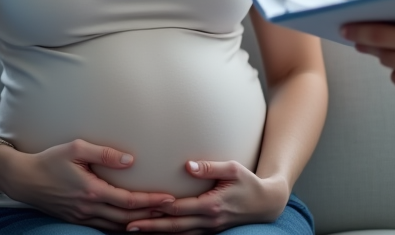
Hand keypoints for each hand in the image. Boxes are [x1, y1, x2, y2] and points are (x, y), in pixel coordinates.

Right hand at [0, 139, 174, 229]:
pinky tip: (131, 223)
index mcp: (91, 191)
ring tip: (158, 219)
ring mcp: (82, 217)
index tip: (169, 199)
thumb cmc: (49, 160)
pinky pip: (104, 228)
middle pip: (127, 218)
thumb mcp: (76, 148)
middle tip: (173, 211)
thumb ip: (104, 153)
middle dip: (151, 216)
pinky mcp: (76, 219)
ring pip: (116, 227)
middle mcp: (88, 208)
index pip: (128, 201)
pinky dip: (120, 227)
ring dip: (138, 224)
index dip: (150, 201)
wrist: (23, 179)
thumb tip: (130, 161)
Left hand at [125, 160, 288, 234]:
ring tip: (136, 231)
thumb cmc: (249, 182)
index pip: (180, 207)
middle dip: (151, 226)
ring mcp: (210, 229)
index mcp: (212, 205)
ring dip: (157, 233)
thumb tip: (187, 166)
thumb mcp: (233, 169)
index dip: (160, 207)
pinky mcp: (210, 231)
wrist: (266, 204)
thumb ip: (209, 167)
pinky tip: (158, 233)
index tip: (141, 205)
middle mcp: (209, 221)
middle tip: (128, 226)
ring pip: (179, 234)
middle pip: (174, 226)